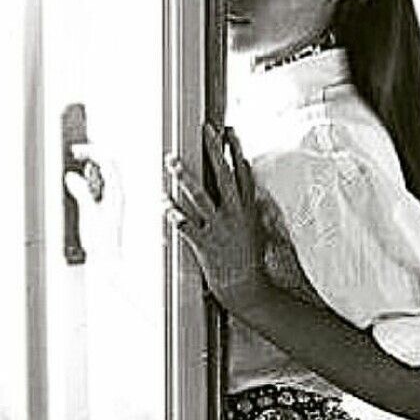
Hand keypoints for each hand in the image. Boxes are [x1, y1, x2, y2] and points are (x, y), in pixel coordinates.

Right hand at [63, 142, 124, 262]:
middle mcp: (118, 195)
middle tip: (77, 154)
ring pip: (106, 175)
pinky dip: (91, 179)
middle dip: (93, 156)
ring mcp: (114, 201)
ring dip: (92, 167)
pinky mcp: (109, 208)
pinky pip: (102, 186)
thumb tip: (72, 176)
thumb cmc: (102, 241)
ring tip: (78, 165)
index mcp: (117, 193)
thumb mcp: (88, 213)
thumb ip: (81, 192)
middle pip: (110, 165)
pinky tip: (81, 184)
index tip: (77, 151)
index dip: (93, 151)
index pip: (109, 162)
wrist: (107, 259)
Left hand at [164, 122, 268, 313]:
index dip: (236, 151)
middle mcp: (234, 216)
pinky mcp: (205, 245)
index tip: (229, 132)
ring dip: (185, 179)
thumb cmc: (249, 260)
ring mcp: (219, 230)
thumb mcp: (255, 229)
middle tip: (205, 130)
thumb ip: (250, 207)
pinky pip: (186, 227)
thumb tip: (248, 189)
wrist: (247, 288)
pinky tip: (164, 204)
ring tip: (173, 162)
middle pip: (225, 177)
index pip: (243, 175)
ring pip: (201, 198)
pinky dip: (175, 215)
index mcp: (247, 210)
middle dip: (215, 152)